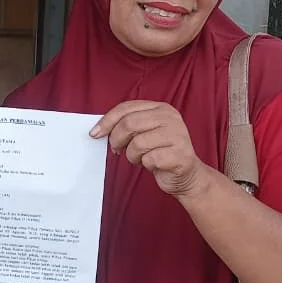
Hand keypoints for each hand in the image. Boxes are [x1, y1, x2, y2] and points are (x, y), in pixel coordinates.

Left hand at [91, 100, 207, 196]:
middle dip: (117, 140)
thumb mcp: (145, 132)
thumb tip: (99, 129)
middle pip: (129, 124)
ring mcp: (177, 136)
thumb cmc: (161, 152)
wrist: (186, 174)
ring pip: (137, 143)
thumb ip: (128, 125)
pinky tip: (153, 164)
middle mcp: (171, 118)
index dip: (107, 120)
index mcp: (161, 108)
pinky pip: (149, 159)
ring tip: (141, 158)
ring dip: (132, 156)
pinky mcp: (179, 155)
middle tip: (118, 150)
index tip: (95, 133)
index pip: (126, 108)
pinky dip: (146, 165)